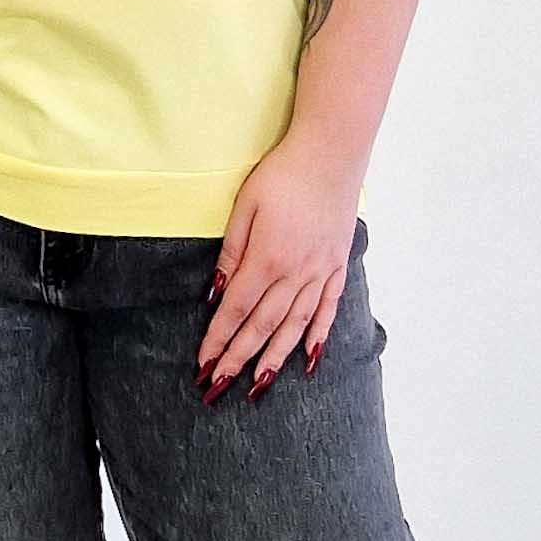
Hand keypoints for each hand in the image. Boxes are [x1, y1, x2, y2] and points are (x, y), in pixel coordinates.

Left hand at [196, 130, 363, 401]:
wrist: (331, 153)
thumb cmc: (282, 175)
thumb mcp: (245, 207)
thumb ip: (231, 253)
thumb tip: (216, 294)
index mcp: (267, 259)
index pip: (236, 310)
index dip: (218, 340)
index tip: (203, 365)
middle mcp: (296, 274)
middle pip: (262, 326)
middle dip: (238, 359)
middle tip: (219, 387)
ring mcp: (320, 272)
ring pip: (294, 326)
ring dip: (274, 358)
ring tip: (259, 384)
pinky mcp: (337, 266)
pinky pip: (327, 309)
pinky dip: (317, 336)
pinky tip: (307, 358)